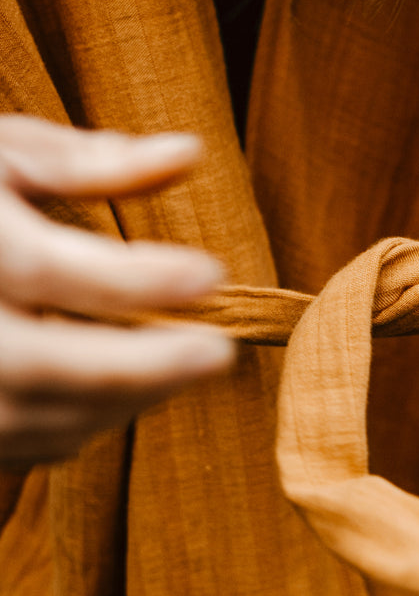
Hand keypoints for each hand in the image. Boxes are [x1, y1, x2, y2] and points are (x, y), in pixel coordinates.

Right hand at [0, 115, 234, 466]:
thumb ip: (92, 163)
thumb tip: (190, 152)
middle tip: (220, 352)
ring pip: (34, 416)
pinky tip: (129, 393)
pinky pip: (17, 443)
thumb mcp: (5, 152)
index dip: (139, 279)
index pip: (52, 270)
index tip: (212, 274)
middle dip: (144, 366)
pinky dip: (81, 424)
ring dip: (122, 401)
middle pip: (46, 364)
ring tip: (185, 366)